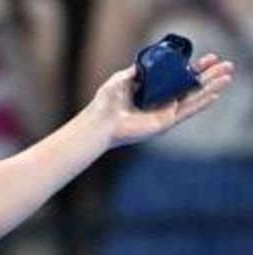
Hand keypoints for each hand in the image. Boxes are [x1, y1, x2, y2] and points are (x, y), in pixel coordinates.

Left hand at [91, 53, 233, 147]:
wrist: (99, 122)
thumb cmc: (105, 103)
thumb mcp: (121, 79)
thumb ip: (137, 70)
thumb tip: (150, 60)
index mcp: (153, 91)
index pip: (178, 77)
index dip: (194, 68)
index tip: (208, 58)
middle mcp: (161, 102)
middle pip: (190, 87)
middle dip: (208, 76)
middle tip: (226, 66)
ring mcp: (164, 113)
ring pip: (193, 98)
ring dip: (211, 88)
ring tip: (227, 77)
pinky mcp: (164, 123)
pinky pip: (186, 112)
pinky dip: (200, 103)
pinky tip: (214, 95)